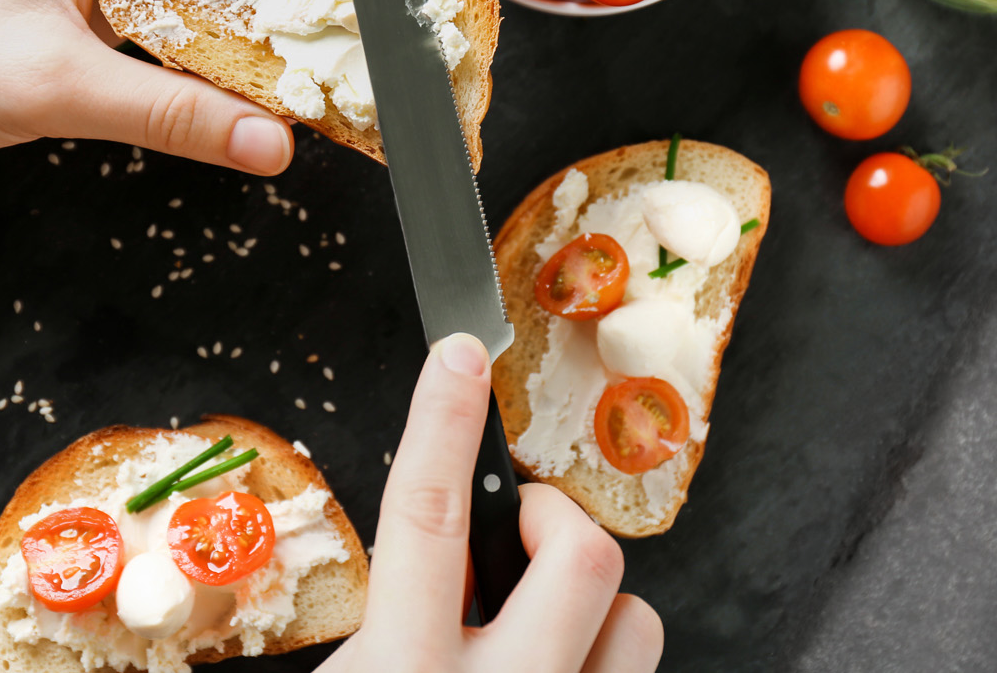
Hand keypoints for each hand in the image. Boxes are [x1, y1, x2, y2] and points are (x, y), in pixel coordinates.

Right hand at [321, 334, 663, 672]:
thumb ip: (362, 620)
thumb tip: (372, 554)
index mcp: (405, 672)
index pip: (428, 515)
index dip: (444, 423)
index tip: (459, 356)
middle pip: (578, 555)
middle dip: (551, 519)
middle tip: (512, 537)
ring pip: (634, 620)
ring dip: (589, 604)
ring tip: (536, 623)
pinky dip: (598, 657)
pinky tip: (554, 669)